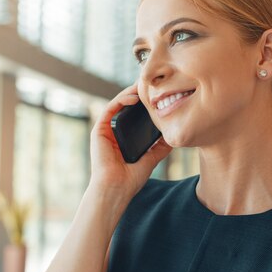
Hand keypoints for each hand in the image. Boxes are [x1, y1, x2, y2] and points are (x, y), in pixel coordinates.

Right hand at [89, 83, 171, 200]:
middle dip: (138, 93)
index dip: (145, 103)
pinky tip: (134, 98)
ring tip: (145, 85)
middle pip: (126, 106)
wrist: (116, 189)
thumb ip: (160, 148)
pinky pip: (110, 109)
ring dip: (131, 93)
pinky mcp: (99, 130)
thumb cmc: (130, 179)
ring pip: (118, 104)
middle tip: (152, 83)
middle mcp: (113, 131)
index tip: (158, 94)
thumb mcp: (151, 159)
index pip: (134, 115)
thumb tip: (172, 137)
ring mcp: (105, 130)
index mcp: (124, 138)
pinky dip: (122, 100)